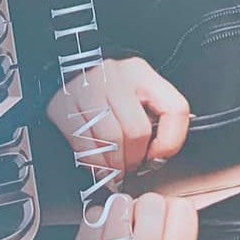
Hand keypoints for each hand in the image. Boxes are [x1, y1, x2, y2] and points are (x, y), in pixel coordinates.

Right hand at [48, 57, 190, 176]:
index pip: (174, 109)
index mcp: (141, 73)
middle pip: (137, 131)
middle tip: (132, 166)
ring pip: (112, 141)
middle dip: (135, 158)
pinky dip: (95, 163)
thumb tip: (160, 155)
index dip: (170, 141)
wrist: (69, 72)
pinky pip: (85, 146)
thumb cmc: (109, 89)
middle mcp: (115, 77)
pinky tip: (98, 163)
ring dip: (115, 165)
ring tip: (116, 167)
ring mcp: (88, 90)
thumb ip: (157, 118)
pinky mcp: (64, 106)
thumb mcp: (139, 93)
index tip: (158, 154)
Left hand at [64, 192, 200, 239]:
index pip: (182, 209)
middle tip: (137, 234)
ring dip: (120, 215)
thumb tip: (173, 206)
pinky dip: (96, 223)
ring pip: (123, 202)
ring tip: (119, 239)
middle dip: (144, 212)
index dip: (171, 213)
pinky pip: (96, 214)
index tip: (162, 225)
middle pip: (152, 201)